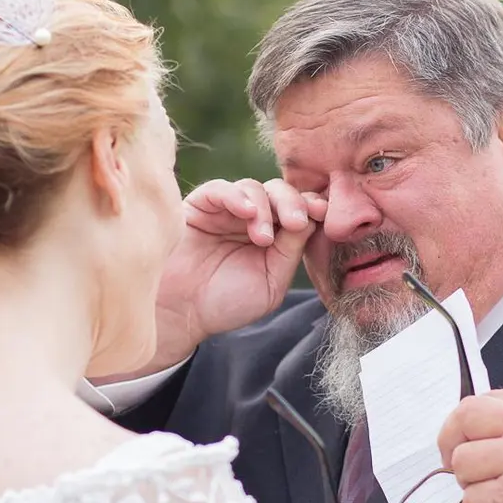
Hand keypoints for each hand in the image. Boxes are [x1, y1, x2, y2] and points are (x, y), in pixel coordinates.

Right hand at [105, 178, 325, 377]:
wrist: (180, 315)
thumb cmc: (225, 304)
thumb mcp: (271, 282)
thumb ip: (291, 251)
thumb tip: (310, 218)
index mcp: (274, 236)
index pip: (298, 210)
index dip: (312, 207)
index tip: (323, 213)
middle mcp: (251, 219)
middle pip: (279, 192)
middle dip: (293, 202)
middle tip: (297, 221)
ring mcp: (225, 211)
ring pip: (254, 187)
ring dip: (265, 207)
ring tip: (262, 238)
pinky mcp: (199, 206)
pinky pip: (220, 189)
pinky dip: (237, 196)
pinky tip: (246, 213)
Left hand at [438, 390, 502, 502]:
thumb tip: (471, 428)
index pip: (485, 400)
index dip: (465, 424)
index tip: (467, 444)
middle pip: (466, 416)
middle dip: (451, 442)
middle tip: (458, 465)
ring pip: (463, 463)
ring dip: (472, 486)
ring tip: (500, 496)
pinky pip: (472, 499)